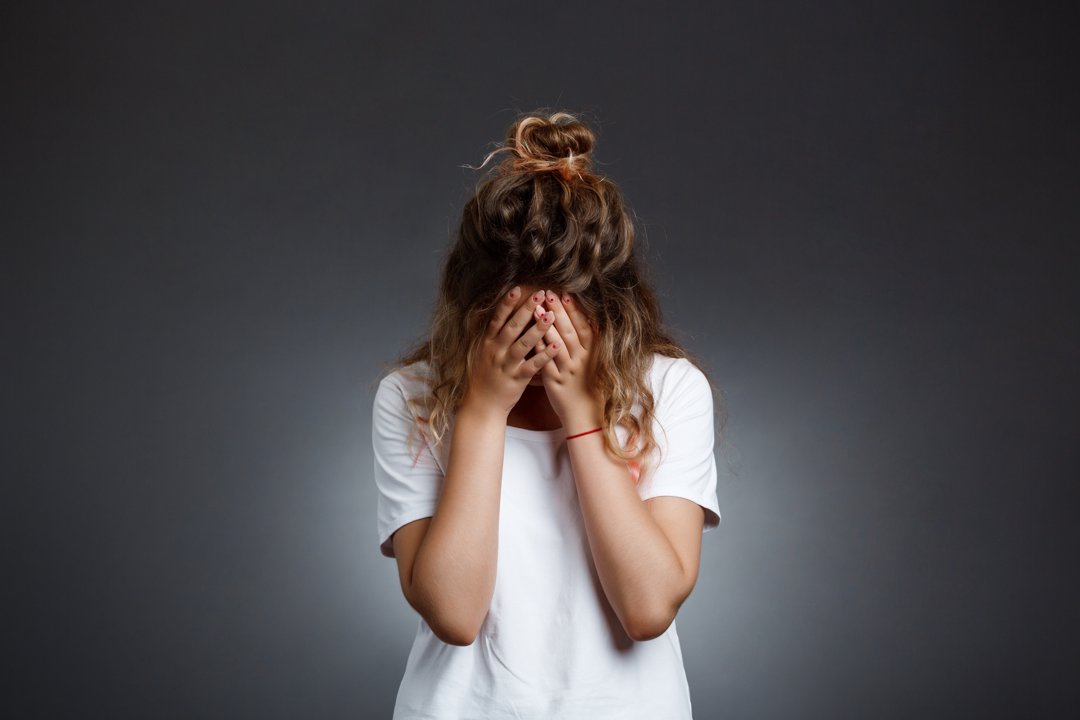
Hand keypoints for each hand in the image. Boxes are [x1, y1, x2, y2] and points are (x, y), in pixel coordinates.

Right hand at [462, 287, 560, 416]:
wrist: (482, 405)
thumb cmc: (486, 377)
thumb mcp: (484, 353)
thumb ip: (495, 336)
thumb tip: (506, 315)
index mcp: (488, 343)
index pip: (497, 319)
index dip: (507, 304)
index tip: (518, 289)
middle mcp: (495, 351)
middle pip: (512, 327)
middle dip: (526, 310)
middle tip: (539, 294)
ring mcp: (506, 365)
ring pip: (522, 344)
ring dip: (537, 329)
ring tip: (552, 316)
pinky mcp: (516, 379)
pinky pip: (532, 366)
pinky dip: (545, 355)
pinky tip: (557, 346)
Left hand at [533, 290, 602, 429]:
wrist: (587, 416)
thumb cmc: (592, 387)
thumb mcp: (597, 363)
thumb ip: (592, 343)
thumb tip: (592, 319)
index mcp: (592, 354)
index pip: (584, 327)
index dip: (575, 311)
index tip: (566, 294)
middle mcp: (581, 361)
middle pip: (569, 332)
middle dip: (559, 311)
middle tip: (548, 293)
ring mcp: (567, 371)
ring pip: (556, 345)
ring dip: (546, 326)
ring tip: (537, 309)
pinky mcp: (554, 382)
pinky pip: (545, 363)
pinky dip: (538, 350)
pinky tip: (530, 337)